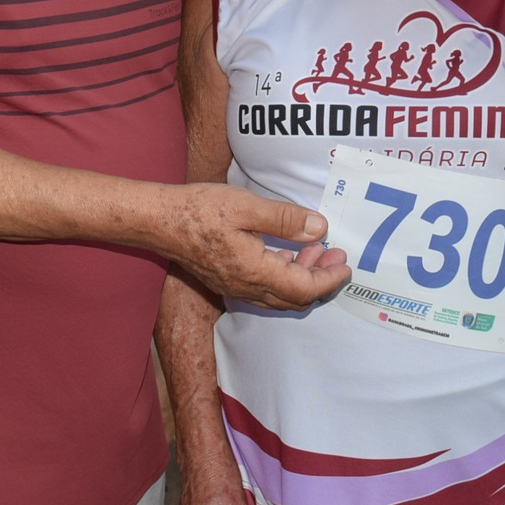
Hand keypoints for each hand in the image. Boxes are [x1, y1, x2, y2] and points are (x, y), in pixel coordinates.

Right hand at [164, 183, 349, 308]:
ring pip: (279, 295)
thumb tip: (320, 228)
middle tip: (336, 255)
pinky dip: (283, 274)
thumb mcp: (248, 206)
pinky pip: (264, 288)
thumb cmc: (200, 210)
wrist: (159, 220)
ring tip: (316, 249)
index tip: (345, 265)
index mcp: (255, 272)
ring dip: (302, 277)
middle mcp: (246, 287)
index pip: (304, 288)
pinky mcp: (226, 278)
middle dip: (321, 280)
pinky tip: (286, 252)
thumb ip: (285, 219)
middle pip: (294, 298)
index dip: (329, 279)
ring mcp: (234, 285)